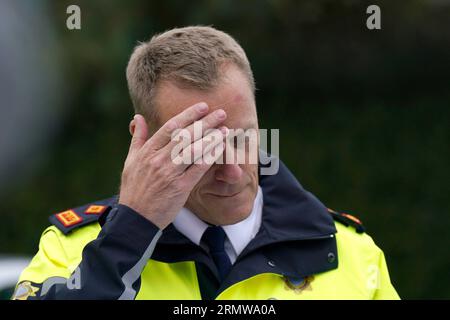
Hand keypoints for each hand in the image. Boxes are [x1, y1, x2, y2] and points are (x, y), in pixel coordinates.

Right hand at [119, 102, 226, 228]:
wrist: (136, 218)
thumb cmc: (134, 189)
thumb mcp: (130, 161)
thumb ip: (137, 138)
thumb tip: (138, 117)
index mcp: (147, 151)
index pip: (170, 128)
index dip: (188, 115)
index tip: (202, 107)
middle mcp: (158, 160)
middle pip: (185, 136)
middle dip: (205, 123)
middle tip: (221, 113)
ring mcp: (170, 173)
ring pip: (194, 150)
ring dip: (211, 138)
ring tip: (225, 130)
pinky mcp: (180, 188)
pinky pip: (198, 168)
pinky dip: (210, 157)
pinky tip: (220, 149)